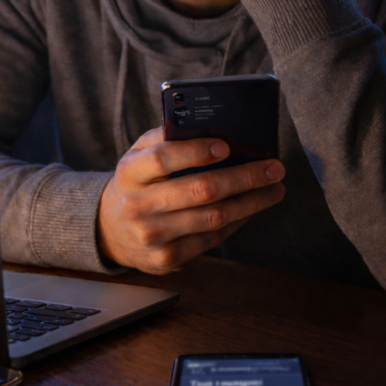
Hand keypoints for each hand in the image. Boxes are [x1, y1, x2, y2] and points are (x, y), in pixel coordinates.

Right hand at [97, 127, 285, 273]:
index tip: (227, 146)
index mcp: (130, 173)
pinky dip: (237, 222)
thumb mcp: (138, 155)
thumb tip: (211, 127)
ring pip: (214, 218)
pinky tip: (250, 208)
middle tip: (274, 168)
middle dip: (244, 178)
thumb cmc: (137, 182)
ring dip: (251, 202)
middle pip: (201, 190)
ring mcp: (153, 235)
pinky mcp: (167, 258)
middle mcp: (138, 206)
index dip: (196, 151)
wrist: (111, 229)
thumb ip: (165, 137)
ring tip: (274, 189)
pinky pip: (212, 239)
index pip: (163, 159)